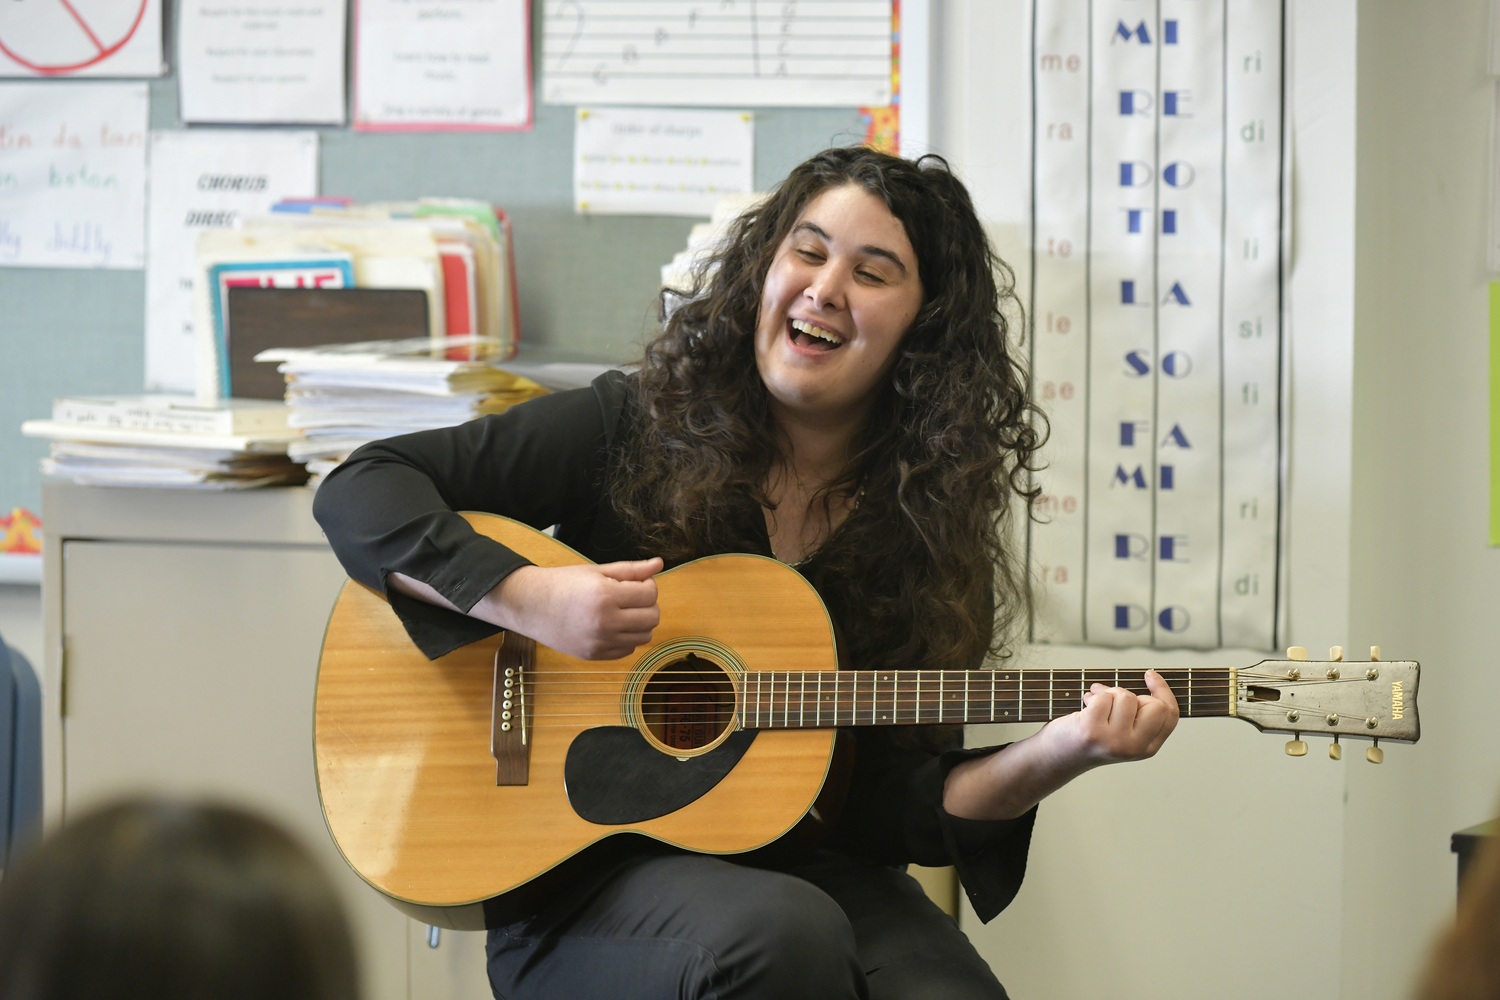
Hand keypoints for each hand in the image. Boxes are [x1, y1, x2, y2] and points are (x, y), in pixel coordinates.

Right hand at [478, 559, 662, 659]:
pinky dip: (626, 637)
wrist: (531, 606)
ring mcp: (600, 642)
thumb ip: (631, 570)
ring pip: (644, 636)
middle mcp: (605, 622)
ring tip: (623, 611)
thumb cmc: (563, 584)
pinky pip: (628, 649)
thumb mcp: (597, 571)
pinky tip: (612, 625)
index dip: (648, 585)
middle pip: (653, 617)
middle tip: (632, 596)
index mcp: (606, 596)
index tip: (637, 582)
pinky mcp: (595, 655)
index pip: (650, 594)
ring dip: (640, 622)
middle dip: (648, 604)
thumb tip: (659, 564)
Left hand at [1048, 668, 1180, 764]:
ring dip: (1109, 693)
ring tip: (1096, 704)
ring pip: (1127, 697)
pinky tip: (1086, 704)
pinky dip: (1094, 694)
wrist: (1059, 756)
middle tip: (1113, 702)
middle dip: (1133, 695)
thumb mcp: (1124, 731)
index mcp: (1147, 748)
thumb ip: (1139, 714)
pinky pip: (1104, 697)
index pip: (1170, 715)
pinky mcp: (1093, 731)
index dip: (1163, 691)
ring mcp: (1115, 741)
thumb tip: (1150, 678)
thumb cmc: (1091, 737)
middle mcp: (1134, 748)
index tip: (1150, 675)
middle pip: (1155, 705)